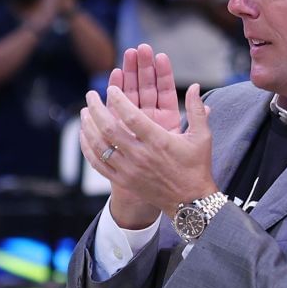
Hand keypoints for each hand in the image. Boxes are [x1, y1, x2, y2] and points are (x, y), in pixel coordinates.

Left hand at [81, 46, 215, 222]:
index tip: (110, 89)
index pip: (131, 116)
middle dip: (96, 109)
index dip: (118, 100)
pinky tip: (84, 135)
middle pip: (109, 129)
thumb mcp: (202, 137)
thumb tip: (194, 85)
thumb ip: (197, 109)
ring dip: (88, 126)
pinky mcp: (122, 180)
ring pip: (99, 145)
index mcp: (158, 141)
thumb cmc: (196, 167)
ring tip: (84, 112)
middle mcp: (140, 155)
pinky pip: (97, 164)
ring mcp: (129, 170)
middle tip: (90, 95)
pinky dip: (87, 148)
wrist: (189, 201)